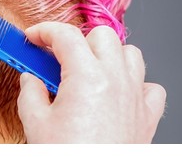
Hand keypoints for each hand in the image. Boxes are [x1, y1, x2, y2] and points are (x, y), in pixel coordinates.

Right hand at [17, 22, 165, 142]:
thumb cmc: (68, 156)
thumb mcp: (35, 123)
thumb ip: (30, 93)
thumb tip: (30, 79)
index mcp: (86, 76)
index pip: (65, 35)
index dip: (44, 31)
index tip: (33, 38)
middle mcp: (116, 80)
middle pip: (102, 36)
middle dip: (77, 40)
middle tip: (58, 57)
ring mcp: (135, 96)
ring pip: (130, 53)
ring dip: (108, 55)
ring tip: (88, 71)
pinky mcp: (147, 116)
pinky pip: (150, 86)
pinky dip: (135, 84)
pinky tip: (117, 94)